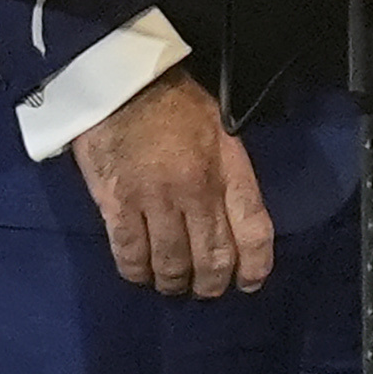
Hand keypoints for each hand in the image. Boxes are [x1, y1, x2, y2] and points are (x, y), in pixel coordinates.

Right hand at [72, 72, 274, 296]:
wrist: (121, 83)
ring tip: (173, 286)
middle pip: (213, 256)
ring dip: (174, 283)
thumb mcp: (222, 130)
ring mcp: (155, 201)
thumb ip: (232, 174)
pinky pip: (129, 253)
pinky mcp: (116, 205)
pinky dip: (137, 272)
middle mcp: (196, 191)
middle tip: (206, 290)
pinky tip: (141, 276)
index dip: (256, 265)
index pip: (254, 230)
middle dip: (212, 283)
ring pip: (172, 262)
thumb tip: (235, 216)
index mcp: (229, 170)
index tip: (250, 282)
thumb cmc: (176, 102)